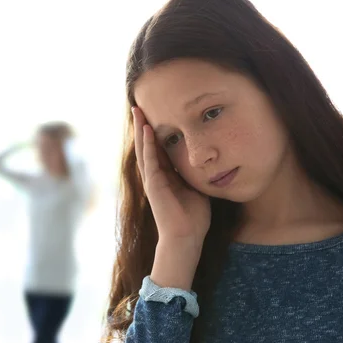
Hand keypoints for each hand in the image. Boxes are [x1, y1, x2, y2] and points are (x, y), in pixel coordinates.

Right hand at [132, 107, 210, 288]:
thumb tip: (204, 159)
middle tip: (139, 104)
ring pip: (144, 148)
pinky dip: (149, 145)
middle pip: (147, 144)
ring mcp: (152, 180)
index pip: (158, 147)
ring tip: (137, 110)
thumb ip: (194, 173)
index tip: (155, 112)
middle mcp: (155, 175)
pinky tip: (148, 130)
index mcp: (165, 175)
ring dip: (141, 129)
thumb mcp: (196, 187)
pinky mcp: (153, 185)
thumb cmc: (193, 217)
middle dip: (143, 124)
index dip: (155, 130)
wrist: (186, 237)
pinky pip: (150, 160)